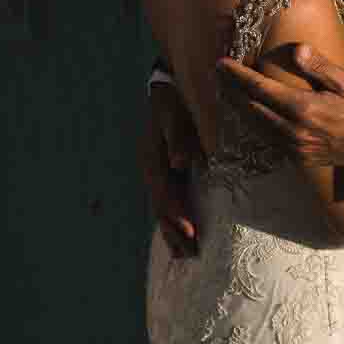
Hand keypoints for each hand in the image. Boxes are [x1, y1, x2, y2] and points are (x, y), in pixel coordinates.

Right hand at [143, 79, 204, 257]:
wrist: (167, 88)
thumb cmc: (173, 100)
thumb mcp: (174, 112)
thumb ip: (178, 135)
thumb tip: (180, 161)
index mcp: (152, 159)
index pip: (165, 194)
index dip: (177, 216)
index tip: (191, 234)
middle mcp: (152, 169)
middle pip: (161, 207)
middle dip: (174, 232)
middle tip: (189, 255)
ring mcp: (157, 172)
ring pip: (163, 208)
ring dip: (172, 231)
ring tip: (184, 255)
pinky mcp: (166, 171)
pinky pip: (168, 200)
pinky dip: (174, 218)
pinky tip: (181, 233)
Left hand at [216, 44, 343, 168]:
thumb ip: (318, 66)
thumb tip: (296, 50)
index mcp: (304, 109)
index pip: (260, 89)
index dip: (238, 75)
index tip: (222, 63)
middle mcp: (294, 131)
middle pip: (251, 108)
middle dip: (231, 90)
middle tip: (217, 75)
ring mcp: (295, 148)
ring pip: (255, 127)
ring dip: (238, 109)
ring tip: (225, 92)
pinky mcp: (298, 158)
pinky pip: (268, 140)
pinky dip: (254, 125)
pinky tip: (249, 115)